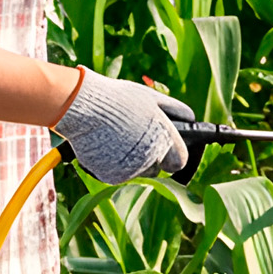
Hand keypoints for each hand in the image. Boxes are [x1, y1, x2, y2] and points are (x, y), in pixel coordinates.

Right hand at [54, 73, 191, 181]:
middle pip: (159, 168)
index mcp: (164, 137)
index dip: (174, 154)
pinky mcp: (112, 176)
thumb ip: (176, 110)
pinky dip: (116, 164)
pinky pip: (121, 174)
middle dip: (153, 157)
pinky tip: (108, 146)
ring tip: (119, 138)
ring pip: (140, 172)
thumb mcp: (152, 97)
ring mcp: (131, 168)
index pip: (180, 160)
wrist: (81, 106)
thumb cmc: (118, 99)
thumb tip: (191, 120)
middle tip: (137, 138)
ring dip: (134, 161)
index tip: (169, 150)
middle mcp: (151, 156)